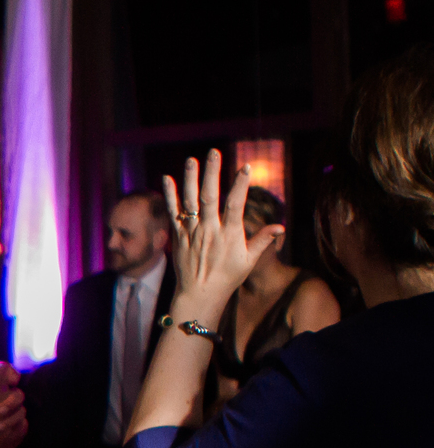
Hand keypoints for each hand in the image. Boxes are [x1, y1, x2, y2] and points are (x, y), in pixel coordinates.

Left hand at [0, 366, 26, 447]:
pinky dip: (9, 437)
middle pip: (18, 395)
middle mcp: (4, 399)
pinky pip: (19, 431)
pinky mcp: (14, 430)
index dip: (11, 374)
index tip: (12, 380)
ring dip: (10, 422)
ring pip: (20, 414)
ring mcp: (11, 415)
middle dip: (12, 402)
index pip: (5, 373)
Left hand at [163, 149, 283, 323]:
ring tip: (190, 160)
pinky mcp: (178, 237)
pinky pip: (173, 213)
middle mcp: (209, 231)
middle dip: (212, 174)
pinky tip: (166, 178)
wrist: (199, 295)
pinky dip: (169, 196)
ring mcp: (192, 233)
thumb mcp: (249, 261)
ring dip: (189, 180)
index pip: (235, 205)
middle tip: (213, 152)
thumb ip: (262, 240)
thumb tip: (280, 226)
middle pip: (210, 197)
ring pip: (189, 202)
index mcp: (229, 235)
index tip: (245, 167)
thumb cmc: (228, 277)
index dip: (240, 185)